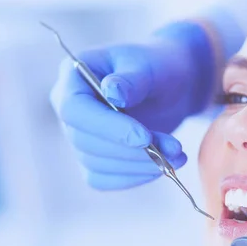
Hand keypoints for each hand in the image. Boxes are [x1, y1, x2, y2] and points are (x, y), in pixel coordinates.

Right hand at [50, 22, 214, 189]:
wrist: (172, 86)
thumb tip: (112, 92)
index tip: (144, 138)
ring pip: (96, 164)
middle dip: (131, 151)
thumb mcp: (151, 66)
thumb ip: (132, 79)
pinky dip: (135, 177)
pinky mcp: (94, 158)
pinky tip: (163, 167)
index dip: (107, 127)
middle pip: (84, 141)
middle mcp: (69, 108)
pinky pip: (105, 179)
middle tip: (174, 150)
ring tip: (177, 155)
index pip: (74, 109)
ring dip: (139, 166)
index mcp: (73, 76)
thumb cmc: (160, 67)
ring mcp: (78, 135)